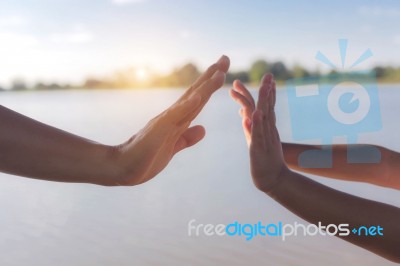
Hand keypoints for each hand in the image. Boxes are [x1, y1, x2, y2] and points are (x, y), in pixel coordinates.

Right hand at [111, 55, 229, 185]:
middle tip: (225, 58)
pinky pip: (174, 117)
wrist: (124, 168)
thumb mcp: (173, 148)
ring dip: (205, 86)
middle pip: (196, 93)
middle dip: (211, 76)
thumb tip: (203, 129)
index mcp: (177, 121)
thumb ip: (186, 138)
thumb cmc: (146, 158)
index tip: (222, 70)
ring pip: (189, 101)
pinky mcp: (158, 131)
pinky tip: (198, 97)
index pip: (197, 100)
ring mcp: (166, 122)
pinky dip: (186, 106)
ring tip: (219, 72)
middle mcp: (172, 117)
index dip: (210, 85)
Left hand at [230, 74, 287, 191]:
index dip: (263, 90)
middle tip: (268, 75)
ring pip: (265, 117)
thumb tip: (243, 111)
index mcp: (264, 125)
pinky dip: (256, 124)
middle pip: (267, 106)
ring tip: (265, 87)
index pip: (264, 104)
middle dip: (267, 90)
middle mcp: (266, 130)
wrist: (272, 179)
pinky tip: (253, 114)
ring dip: (265, 102)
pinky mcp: (258, 149)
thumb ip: (251, 123)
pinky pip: (258, 135)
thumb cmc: (264, 157)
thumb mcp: (255, 137)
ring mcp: (264, 138)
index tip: (262, 77)